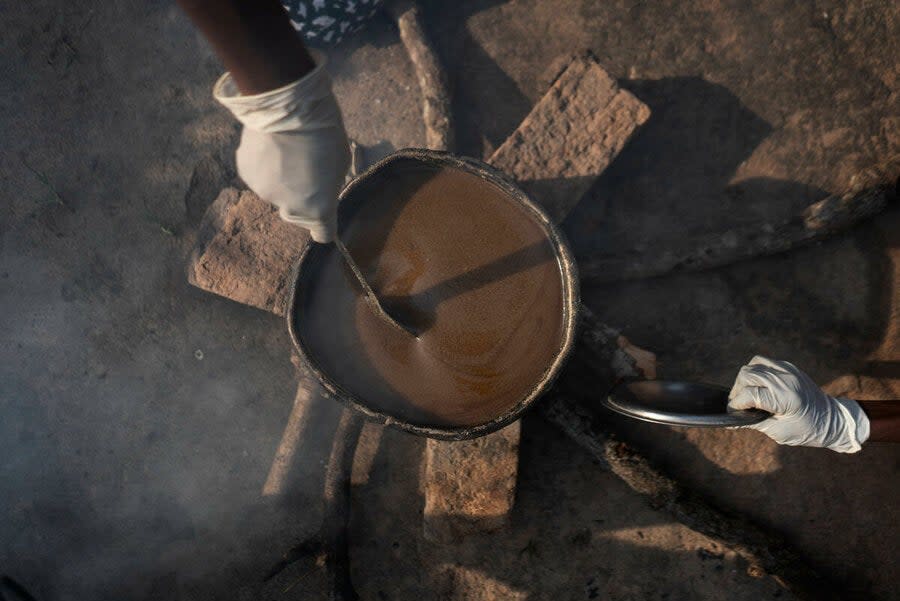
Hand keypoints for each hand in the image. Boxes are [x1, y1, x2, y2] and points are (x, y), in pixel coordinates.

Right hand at [214, 50, 349, 241]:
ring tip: (287, 152)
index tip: (327, 222)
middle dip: (303, 201)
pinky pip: (259, 175)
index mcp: (318, 208)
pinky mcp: (246, 174)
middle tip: (308, 174)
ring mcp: (264, 192)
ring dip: (281, 180)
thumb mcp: (339, 164)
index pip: (323, 234)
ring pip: (276, 193)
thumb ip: (328, 186)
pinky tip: (272, 145)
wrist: (288, 107)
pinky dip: (266, 165)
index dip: (326, 228)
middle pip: (296, 215)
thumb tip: (318, 189)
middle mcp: (288, 207)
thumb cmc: (324, 133)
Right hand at [728, 356, 869, 452]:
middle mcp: (786, 380)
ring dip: (745, 380)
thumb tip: (730, 420)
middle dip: (737, 391)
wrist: (833, 420)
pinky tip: (758, 386)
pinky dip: (756, 373)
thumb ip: (752, 422)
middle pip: (747, 375)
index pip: (748, 395)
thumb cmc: (806, 431)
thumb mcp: (777, 431)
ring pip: (753, 365)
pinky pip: (764, 362)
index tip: (731, 413)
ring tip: (747, 394)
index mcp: (785, 398)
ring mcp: (788, 370)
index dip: (735, 405)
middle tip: (738, 405)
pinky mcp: (789, 367)